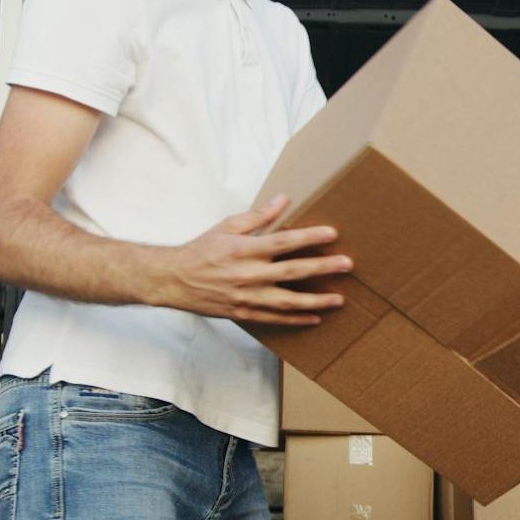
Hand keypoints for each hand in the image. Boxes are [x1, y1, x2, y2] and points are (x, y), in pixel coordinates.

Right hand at [154, 195, 352, 325]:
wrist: (173, 280)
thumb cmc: (201, 250)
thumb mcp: (227, 226)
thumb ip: (258, 216)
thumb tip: (284, 199)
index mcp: (244, 249)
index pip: (283, 242)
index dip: (309, 238)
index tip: (331, 234)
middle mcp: (248, 274)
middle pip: (292, 272)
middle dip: (322, 268)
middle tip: (346, 264)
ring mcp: (246, 297)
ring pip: (287, 301)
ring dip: (316, 300)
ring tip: (339, 299)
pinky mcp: (243, 313)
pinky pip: (274, 319)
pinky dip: (295, 320)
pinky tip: (315, 318)